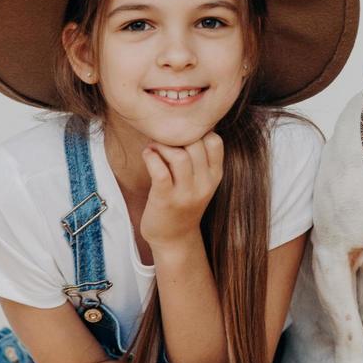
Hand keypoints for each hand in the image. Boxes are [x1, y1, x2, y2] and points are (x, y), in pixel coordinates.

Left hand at [139, 132, 224, 247]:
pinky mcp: (166, 199)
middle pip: (195, 143)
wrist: (174, 239)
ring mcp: (186, 193)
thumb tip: (185, 124)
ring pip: (179, 155)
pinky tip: (148, 155)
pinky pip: (160, 170)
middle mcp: (204, 184)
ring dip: (162, 145)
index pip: (215, 141)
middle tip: (163, 139)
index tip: (181, 136)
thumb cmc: (183, 203)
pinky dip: (151, 156)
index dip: (197, 131)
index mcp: (215, 175)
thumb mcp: (201, 182)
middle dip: (176, 136)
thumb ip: (199, 158)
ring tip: (154, 148)